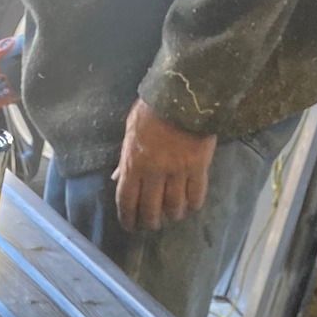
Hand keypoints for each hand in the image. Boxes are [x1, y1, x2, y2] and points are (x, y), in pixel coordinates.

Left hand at [113, 100, 215, 232]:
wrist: (184, 90)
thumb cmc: (154, 108)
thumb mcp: (131, 130)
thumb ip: (125, 157)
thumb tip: (118, 178)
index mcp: (133, 163)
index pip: (126, 201)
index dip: (128, 219)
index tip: (131, 226)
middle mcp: (154, 172)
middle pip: (150, 210)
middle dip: (150, 222)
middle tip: (153, 224)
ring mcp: (177, 170)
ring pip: (174, 206)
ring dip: (172, 215)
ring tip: (172, 215)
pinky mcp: (199, 165)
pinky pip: (196, 194)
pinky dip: (193, 204)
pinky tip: (191, 206)